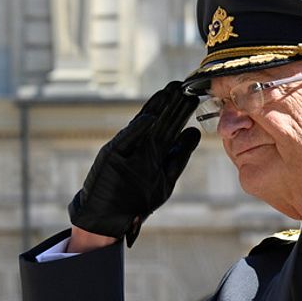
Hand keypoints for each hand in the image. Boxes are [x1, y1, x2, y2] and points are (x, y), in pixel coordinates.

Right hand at [68, 81, 200, 246]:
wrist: (107, 216)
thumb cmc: (136, 198)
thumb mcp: (165, 178)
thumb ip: (179, 156)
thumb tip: (194, 133)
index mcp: (157, 150)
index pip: (172, 125)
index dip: (181, 111)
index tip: (194, 95)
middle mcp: (143, 146)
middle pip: (161, 120)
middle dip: (172, 103)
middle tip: (184, 84)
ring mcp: (128, 149)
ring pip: (146, 125)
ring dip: (158, 108)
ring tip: (170, 91)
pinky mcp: (114, 156)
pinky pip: (128, 140)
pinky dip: (138, 129)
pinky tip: (149, 118)